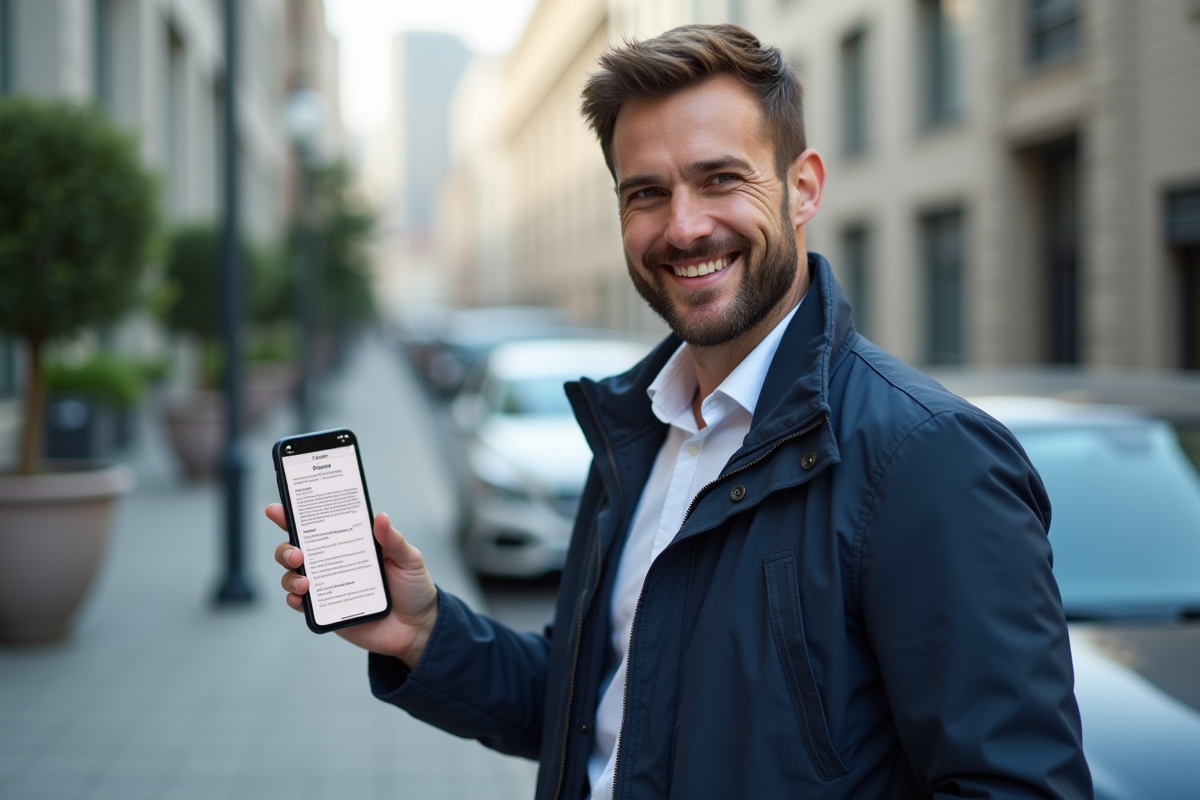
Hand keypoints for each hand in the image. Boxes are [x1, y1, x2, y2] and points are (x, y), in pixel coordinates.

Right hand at [268, 505, 438, 668]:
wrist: (417, 628)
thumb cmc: (412, 588)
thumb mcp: (409, 559)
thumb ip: (394, 540)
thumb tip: (381, 517)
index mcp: (350, 543)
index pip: (319, 525)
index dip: (295, 515)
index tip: (279, 509)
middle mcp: (333, 562)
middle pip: (296, 549)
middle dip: (286, 548)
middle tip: (297, 553)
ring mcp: (328, 586)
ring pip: (292, 576)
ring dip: (290, 576)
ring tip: (304, 581)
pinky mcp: (326, 610)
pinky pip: (301, 604)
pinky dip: (295, 599)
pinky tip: (301, 598)